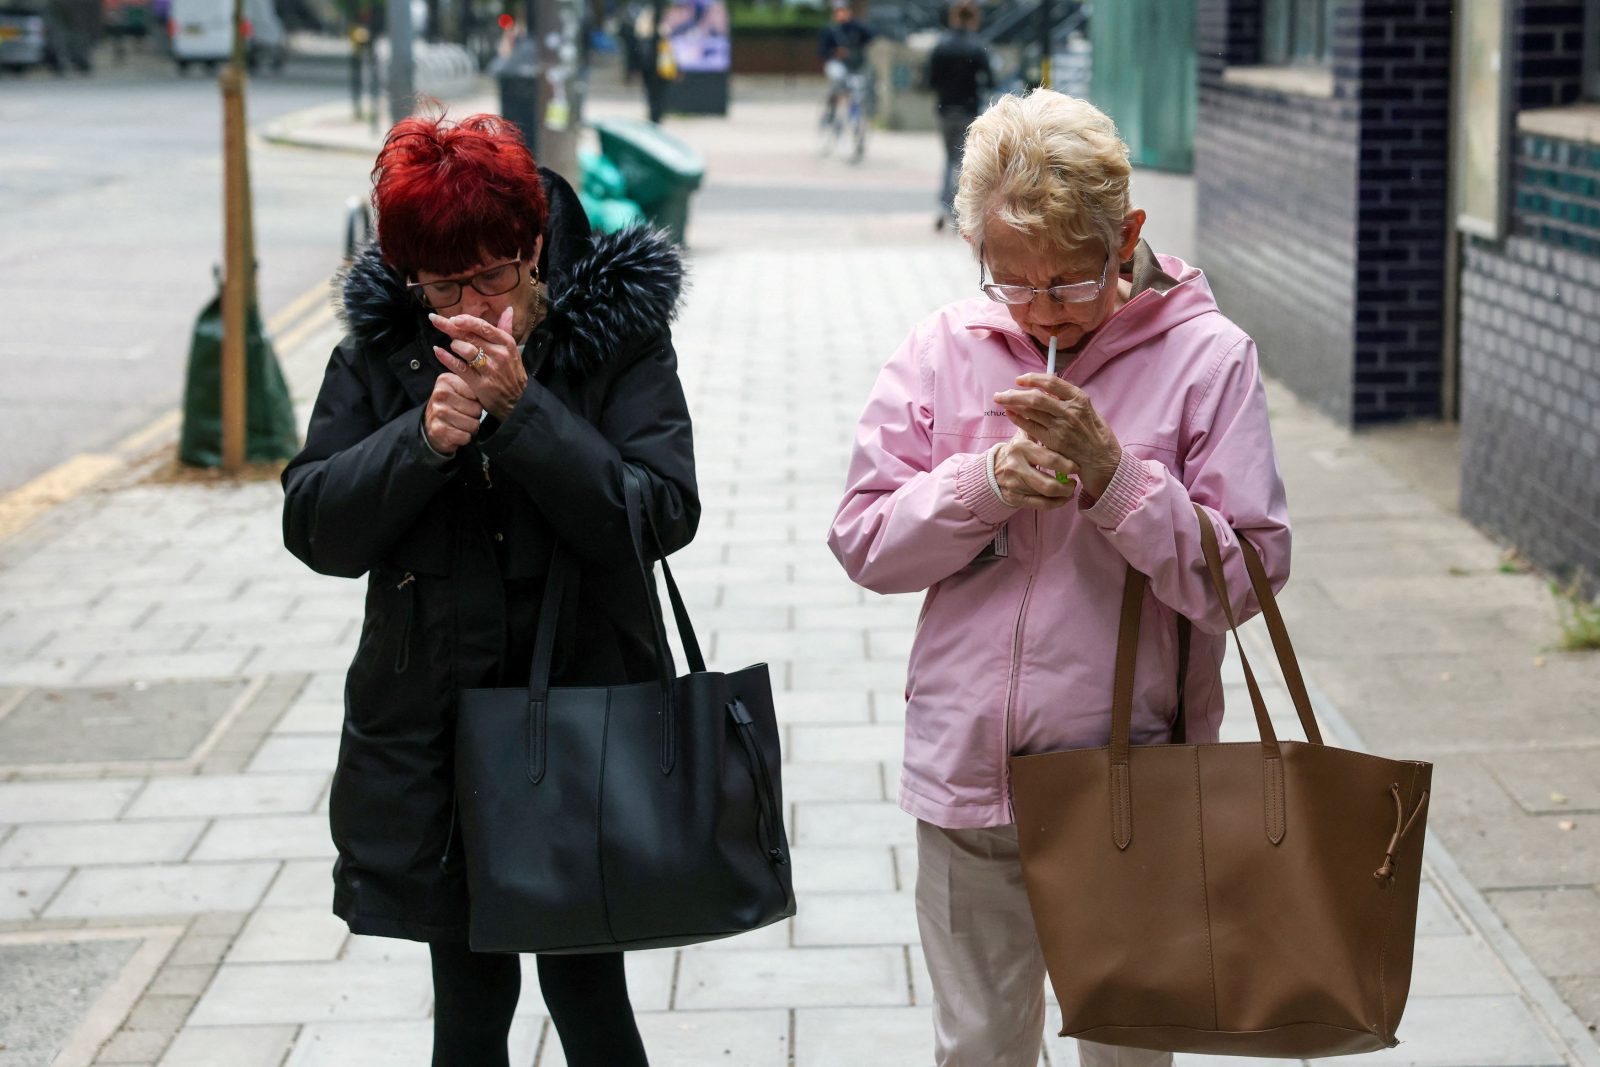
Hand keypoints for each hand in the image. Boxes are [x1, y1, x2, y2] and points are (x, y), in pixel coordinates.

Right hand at [423, 372, 482, 455]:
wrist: (431, 424)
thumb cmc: (451, 405)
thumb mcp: (459, 388)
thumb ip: (472, 382)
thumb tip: (489, 383)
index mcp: (446, 381)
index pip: (477, 392)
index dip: (477, 400)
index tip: (469, 401)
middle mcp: (440, 395)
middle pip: (477, 410)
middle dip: (474, 415)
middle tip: (464, 414)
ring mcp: (438, 413)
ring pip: (473, 425)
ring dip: (470, 428)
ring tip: (460, 423)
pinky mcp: (438, 431)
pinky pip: (465, 437)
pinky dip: (464, 438)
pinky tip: (456, 432)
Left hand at [429, 307, 527, 421]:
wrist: (518, 401)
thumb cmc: (511, 373)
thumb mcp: (512, 350)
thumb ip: (506, 329)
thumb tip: (508, 309)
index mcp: (506, 343)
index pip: (483, 326)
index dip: (466, 321)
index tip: (453, 318)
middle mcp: (499, 355)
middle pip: (471, 336)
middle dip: (450, 327)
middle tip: (436, 320)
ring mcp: (490, 370)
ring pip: (466, 350)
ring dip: (455, 344)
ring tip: (452, 345)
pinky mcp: (480, 384)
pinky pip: (460, 368)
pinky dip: (446, 358)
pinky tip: (437, 351)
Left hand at [993, 373, 1122, 498]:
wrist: (1102, 460)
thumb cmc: (1095, 435)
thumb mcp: (1089, 411)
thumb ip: (1069, 400)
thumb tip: (1047, 390)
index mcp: (1080, 399)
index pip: (1052, 382)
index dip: (1033, 378)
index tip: (1020, 379)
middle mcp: (1070, 411)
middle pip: (1036, 397)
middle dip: (1015, 393)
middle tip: (1001, 393)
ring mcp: (1060, 427)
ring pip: (1030, 411)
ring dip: (1012, 404)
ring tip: (1001, 400)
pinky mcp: (1053, 442)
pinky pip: (1030, 427)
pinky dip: (1018, 419)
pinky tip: (1010, 414)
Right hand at [993, 432, 1077, 509]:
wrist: (991, 469)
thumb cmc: (1016, 451)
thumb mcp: (1024, 435)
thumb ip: (1038, 425)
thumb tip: (1055, 406)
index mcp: (1021, 447)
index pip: (1050, 459)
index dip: (1067, 465)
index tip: (1076, 466)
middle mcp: (1016, 467)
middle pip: (1048, 484)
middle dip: (1067, 486)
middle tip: (1074, 482)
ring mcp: (1014, 484)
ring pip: (1045, 496)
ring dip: (1063, 495)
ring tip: (1070, 490)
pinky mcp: (1014, 498)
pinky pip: (1040, 505)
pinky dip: (1055, 503)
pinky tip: (1062, 498)